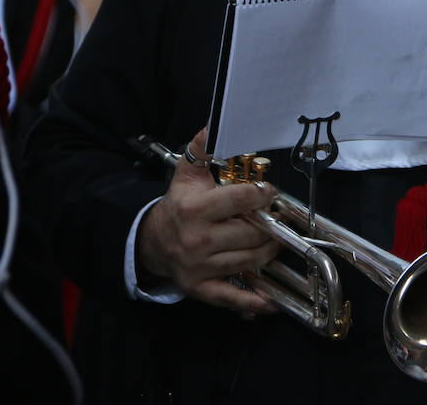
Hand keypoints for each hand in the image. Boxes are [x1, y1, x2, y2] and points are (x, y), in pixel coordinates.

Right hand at [137, 128, 278, 313]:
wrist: (151, 241)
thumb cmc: (178, 204)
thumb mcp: (186, 174)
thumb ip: (203, 149)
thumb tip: (216, 124)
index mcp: (194, 209)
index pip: (241, 200)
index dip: (262, 195)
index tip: (270, 193)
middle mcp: (196, 240)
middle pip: (251, 234)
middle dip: (269, 226)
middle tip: (275, 219)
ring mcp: (198, 267)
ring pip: (250, 261)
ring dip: (268, 251)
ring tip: (273, 240)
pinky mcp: (200, 288)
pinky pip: (231, 298)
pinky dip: (253, 302)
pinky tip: (270, 302)